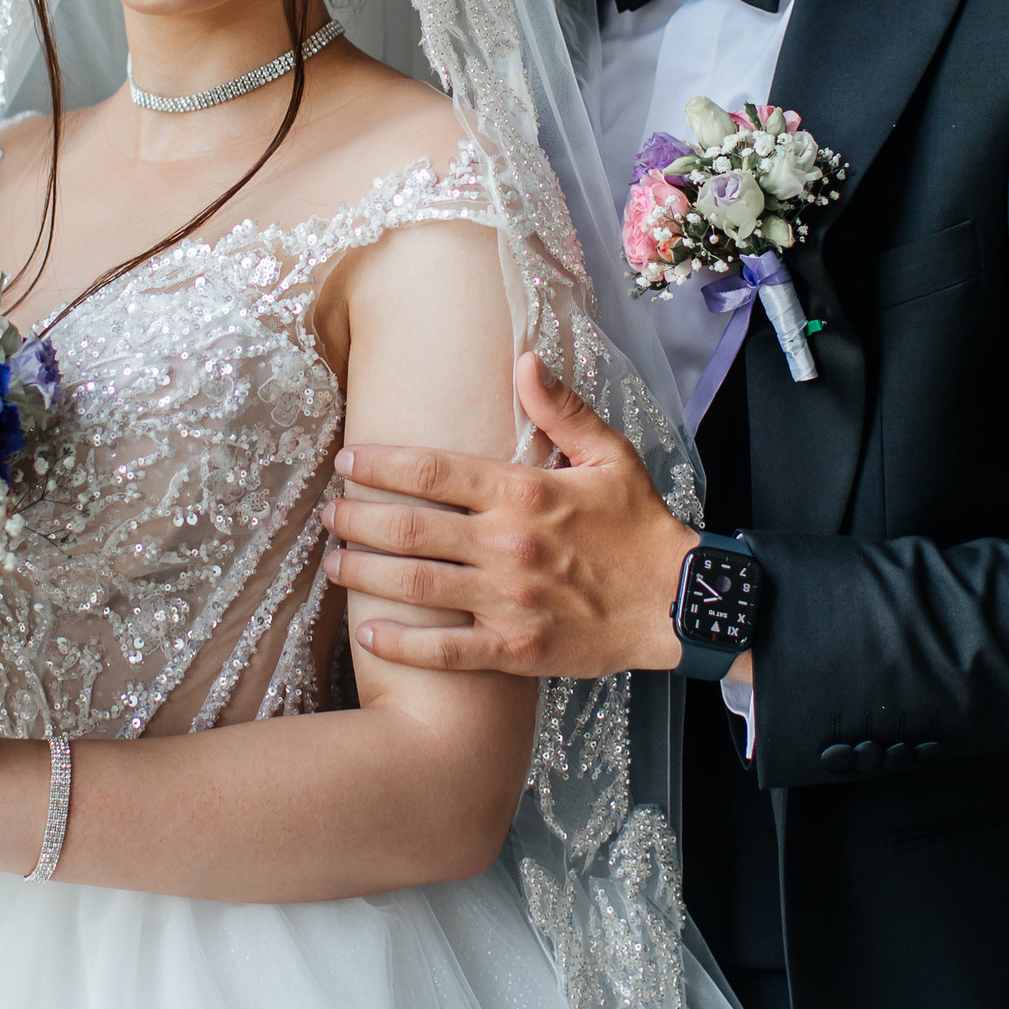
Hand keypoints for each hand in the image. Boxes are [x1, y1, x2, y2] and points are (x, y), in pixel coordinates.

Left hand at [323, 353, 698, 680]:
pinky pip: (445, 650)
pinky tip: (369, 633)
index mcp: (524, 493)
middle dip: (358, 517)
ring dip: (365, 573)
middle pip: (410, 527)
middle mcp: (507, 545)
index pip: (433, 470)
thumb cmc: (642, 528)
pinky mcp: (514, 648)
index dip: (381, 464)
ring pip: (416, 585)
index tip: (347, 459)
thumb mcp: (610, 455)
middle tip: (328, 513)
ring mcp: (507, 600)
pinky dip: (402, 643)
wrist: (681, 604)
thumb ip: (561, 409)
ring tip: (334, 563)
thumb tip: (525, 359)